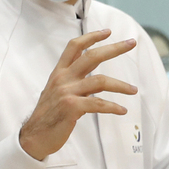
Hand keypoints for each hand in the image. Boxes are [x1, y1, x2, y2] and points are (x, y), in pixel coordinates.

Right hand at [19, 30, 137, 161]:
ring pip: (100, 81)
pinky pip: (98, 104)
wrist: (34, 137)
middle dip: (114, 48)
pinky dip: (113, 107)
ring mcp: (67, 93)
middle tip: (131, 43)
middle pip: (92, 57)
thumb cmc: (48, 116)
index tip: (107, 32)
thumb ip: (72, 82)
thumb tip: (93, 78)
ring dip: (121, 85)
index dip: (91, 37)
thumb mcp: (56, 92)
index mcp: (59, 73)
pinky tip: (122, 110)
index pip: (74, 47)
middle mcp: (63, 79)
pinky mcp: (72, 108)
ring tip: (134, 90)